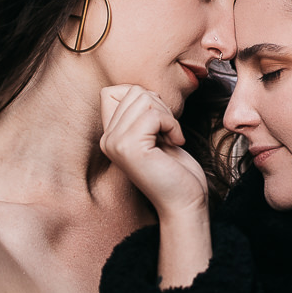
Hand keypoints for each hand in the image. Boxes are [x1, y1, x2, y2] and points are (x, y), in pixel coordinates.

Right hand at [100, 85, 208, 216]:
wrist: (184, 202)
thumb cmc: (175, 169)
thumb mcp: (154, 135)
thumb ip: (141, 114)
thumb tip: (140, 90)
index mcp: (110, 136)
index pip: (112, 91)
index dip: (141, 97)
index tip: (157, 121)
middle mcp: (107, 139)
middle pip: (133, 92)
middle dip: (160, 106)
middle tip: (168, 132)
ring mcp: (116, 143)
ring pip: (145, 99)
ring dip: (168, 116)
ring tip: (170, 138)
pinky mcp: (130, 148)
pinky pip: (154, 115)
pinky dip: (173, 125)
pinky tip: (175, 143)